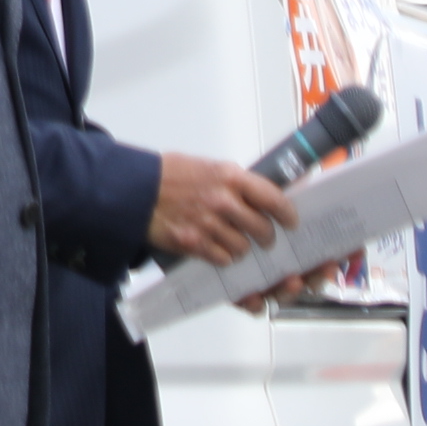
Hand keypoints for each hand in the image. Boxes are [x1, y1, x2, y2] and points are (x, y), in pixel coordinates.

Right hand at [147, 153, 297, 269]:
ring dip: (243, 249)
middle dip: (266, 237)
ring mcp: (210, 224)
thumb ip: (232, 181)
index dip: (287, 213)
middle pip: (263, 229)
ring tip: (236, 244)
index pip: (273, 198)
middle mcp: (224, 200)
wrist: (135, 189)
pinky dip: (223, 257)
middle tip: (265, 238)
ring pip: (244, 248)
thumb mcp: (206, 166)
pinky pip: (223, 259)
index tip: (290, 220)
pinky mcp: (195, 243)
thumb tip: (257, 195)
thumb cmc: (168, 175)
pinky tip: (217, 249)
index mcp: (230, 176)